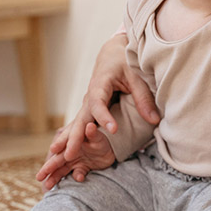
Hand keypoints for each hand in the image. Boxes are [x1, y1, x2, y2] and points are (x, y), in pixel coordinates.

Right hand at [37, 122, 115, 190]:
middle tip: (39, 178)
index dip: (51, 157)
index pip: (58, 150)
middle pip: (57, 162)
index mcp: (71, 143)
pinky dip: (77, 177)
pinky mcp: (83, 168)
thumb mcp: (98, 136)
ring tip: (48, 187)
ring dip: (55, 178)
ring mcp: (76, 161)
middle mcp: (70, 152)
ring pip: (63, 170)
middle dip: (48, 170)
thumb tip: (90, 126)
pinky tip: (78, 179)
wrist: (113, 147)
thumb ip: (93, 134)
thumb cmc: (103, 138)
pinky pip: (77, 174)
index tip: (45, 164)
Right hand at [47, 33, 158, 162]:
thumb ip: (144, 98)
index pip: (99, 103)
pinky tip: (61, 152)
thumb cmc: (125, 62)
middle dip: (75, 137)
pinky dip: (70, 138)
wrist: (112, 54)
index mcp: (100, 84)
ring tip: (55, 155)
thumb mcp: (136, 76)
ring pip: (77, 124)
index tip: (113, 130)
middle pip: (82, 118)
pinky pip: (80, 126)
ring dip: (67, 140)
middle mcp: (90, 96)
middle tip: (69, 154)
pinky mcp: (89, 110)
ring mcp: (88, 104)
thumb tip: (155, 120)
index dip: (104, 116)